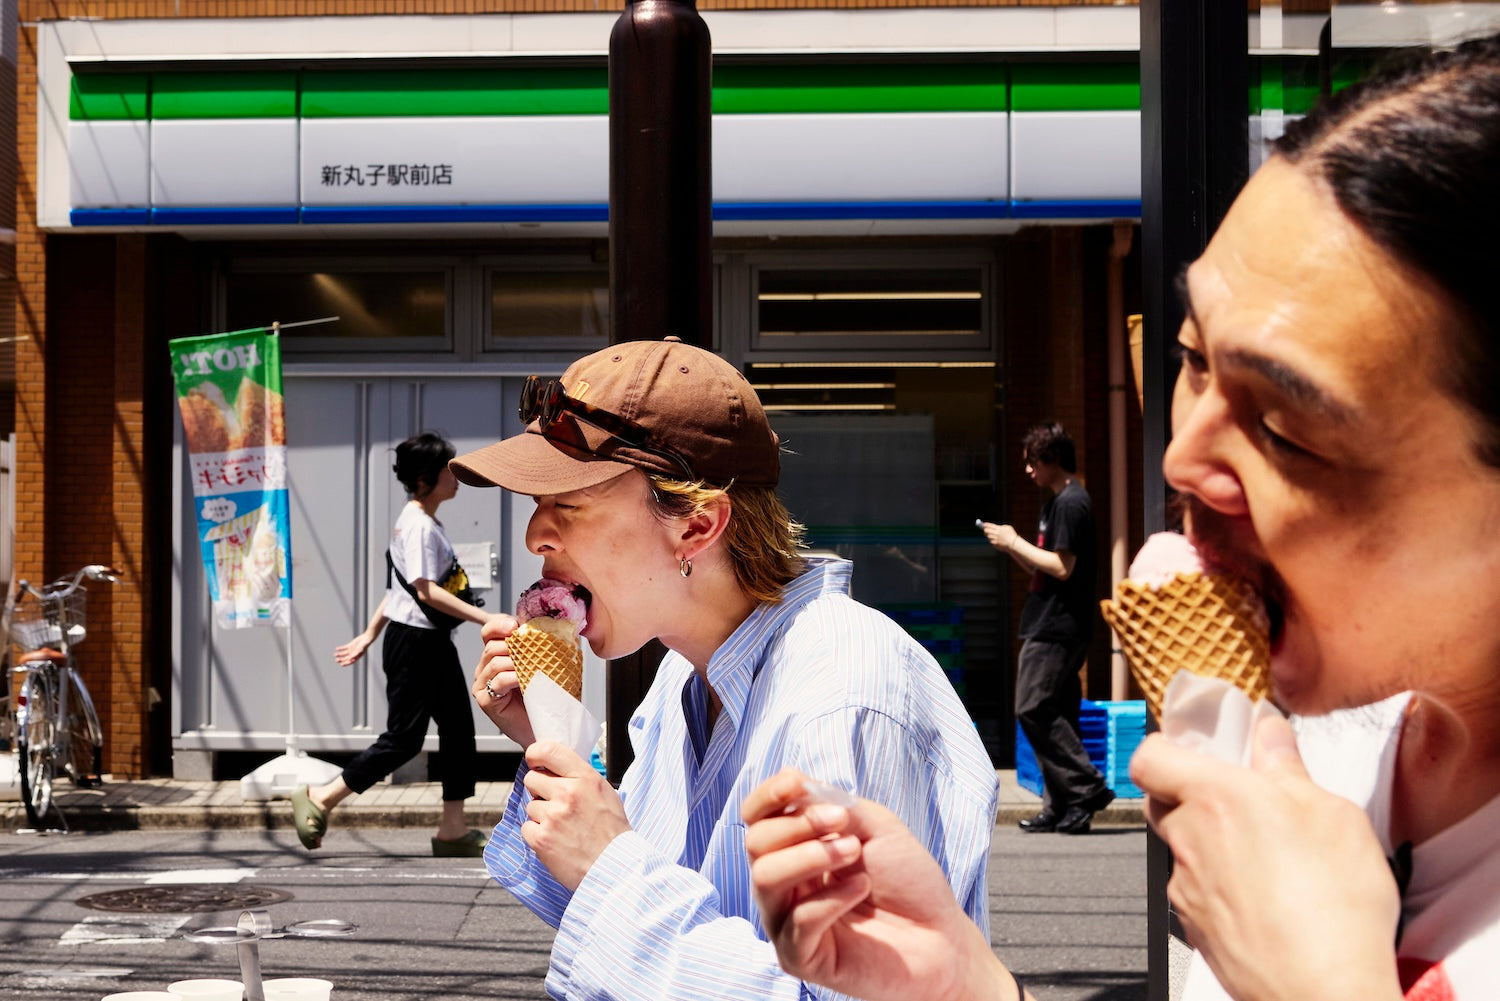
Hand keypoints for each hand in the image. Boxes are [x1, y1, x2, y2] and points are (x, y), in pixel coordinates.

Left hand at [334, 632, 373, 665]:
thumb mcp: (360, 650)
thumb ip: (355, 654)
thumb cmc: (365, 645)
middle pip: (346, 658)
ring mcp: (351, 649)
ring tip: (335, 654)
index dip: (346, 663)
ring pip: (344, 653)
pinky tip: (336, 649)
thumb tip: (350, 658)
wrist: (366, 638)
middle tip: (336, 660)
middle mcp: (353, 654)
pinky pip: (344, 647)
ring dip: (339, 654)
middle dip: (341, 659)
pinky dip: (340, 648)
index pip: (350, 661)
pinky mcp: (350, 645)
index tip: (341, 664)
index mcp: (356, 656)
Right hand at [472, 614, 534, 746]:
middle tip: (534, 652)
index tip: (515, 626)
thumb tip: (551, 624)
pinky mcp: (486, 700)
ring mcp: (483, 685)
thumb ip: (538, 645)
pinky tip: (525, 682)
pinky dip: (514, 678)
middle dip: (514, 646)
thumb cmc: (544, 696)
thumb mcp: (542, 664)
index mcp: (496, 655)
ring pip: (495, 662)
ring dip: (518, 663)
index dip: (499, 625)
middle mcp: (485, 668)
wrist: (545, 726)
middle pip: (492, 646)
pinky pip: (498, 681)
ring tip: (534, 669)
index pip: (489, 631)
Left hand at [521, 741, 630, 890]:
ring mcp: (552, 816)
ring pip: (530, 805)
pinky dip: (537, 834)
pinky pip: (526, 827)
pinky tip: (555, 840)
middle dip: (539, 789)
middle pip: (532, 778)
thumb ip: (580, 778)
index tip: (534, 761)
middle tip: (554, 803)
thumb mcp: (604, 793)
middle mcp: (567, 793)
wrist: (614, 867)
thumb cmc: (612, 833)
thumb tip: (558, 770)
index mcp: (585, 779)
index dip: (536, 754)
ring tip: (562, 828)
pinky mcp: (541, 838)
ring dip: (541, 815)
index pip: (549, 750)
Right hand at [742, 769, 1014, 1000]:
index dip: (768, 795)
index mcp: (794, 849)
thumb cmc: (908, 881)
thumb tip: (797, 789)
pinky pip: (799, 920)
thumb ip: (833, 804)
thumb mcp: (875, 825)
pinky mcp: (798, 956)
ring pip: (765, 878)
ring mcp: (786, 922)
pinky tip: (861, 887)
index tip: (797, 783)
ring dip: (811, 855)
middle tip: (843, 823)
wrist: (941, 935)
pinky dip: (832, 896)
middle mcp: (783, 884)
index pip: (756, 818)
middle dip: (799, 824)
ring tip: (853, 851)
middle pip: (756, 842)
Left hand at [982, 523, 1019, 553]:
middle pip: (986, 531)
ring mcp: (995, 539)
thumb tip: (996, 526)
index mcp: (999, 529)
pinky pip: (991, 541)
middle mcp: (996, 534)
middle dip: (985, 529)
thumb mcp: (1008, 527)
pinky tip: (995, 540)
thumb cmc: (1012, 535)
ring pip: (988, 536)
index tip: (983, 524)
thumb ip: (1001, 526)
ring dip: (988, 535)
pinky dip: (992, 540)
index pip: (989, 525)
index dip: (985, 524)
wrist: (1013, 544)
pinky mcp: (994, 544)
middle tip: (985, 529)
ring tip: (992, 535)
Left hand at [1131, 717, 1403, 1000]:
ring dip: (1211, 843)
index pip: (1150, 756)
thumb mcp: (1332, 814)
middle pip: (1162, 801)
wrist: (1324, 991)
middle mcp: (1188, 840)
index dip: (1165, 746)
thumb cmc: (1333, 908)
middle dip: (1191, 793)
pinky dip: (1220, 885)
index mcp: (1215, 798)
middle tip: (1239, 796)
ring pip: (1182, 849)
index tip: (1193, 744)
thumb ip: (1288, 768)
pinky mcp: (1195, 928)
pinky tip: (1265, 894)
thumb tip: (1270, 736)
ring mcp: (1186, 888)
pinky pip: (1196, 890)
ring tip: (1267, 853)